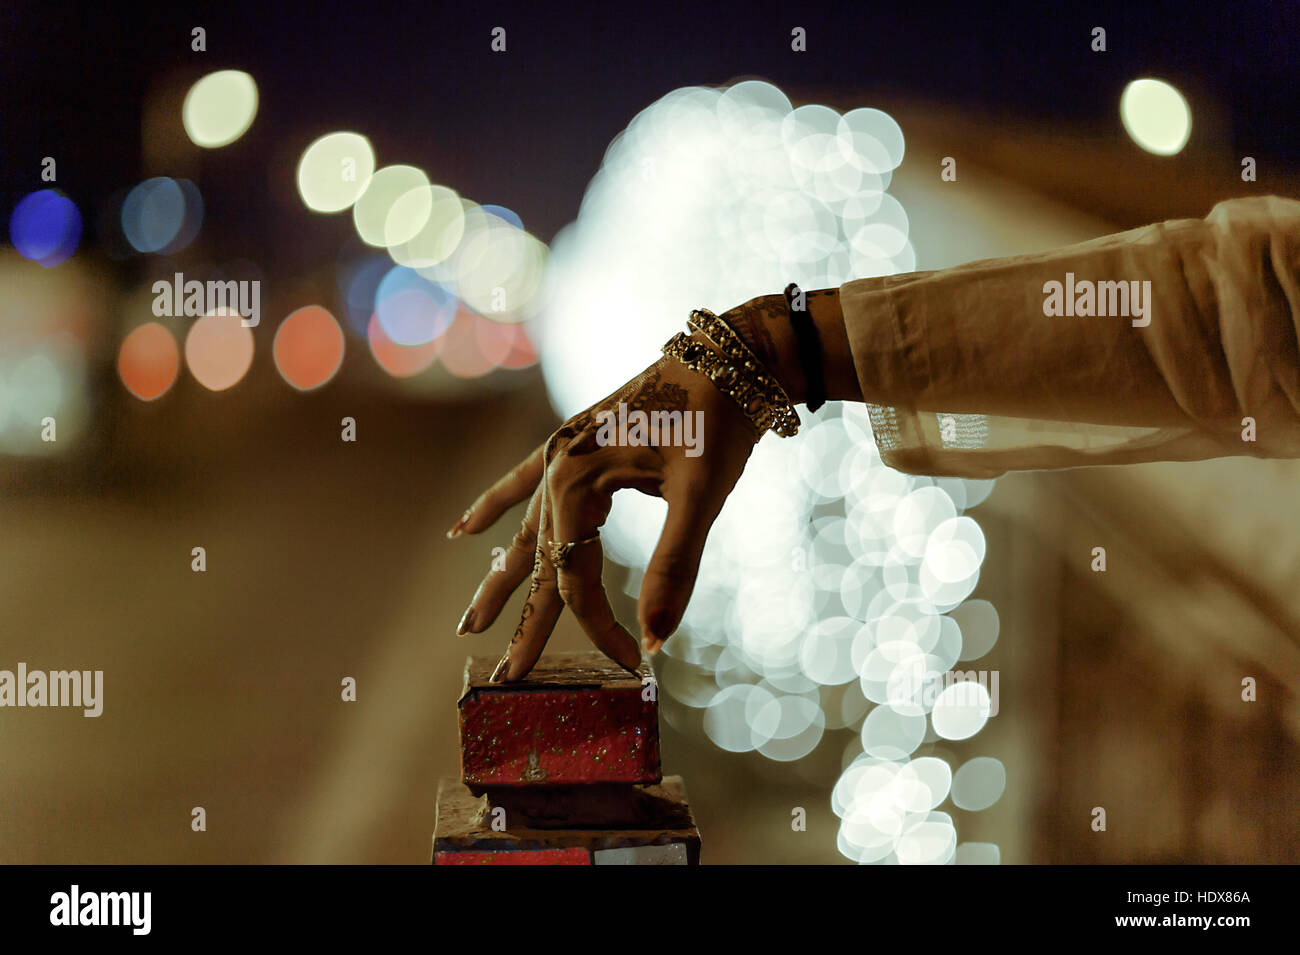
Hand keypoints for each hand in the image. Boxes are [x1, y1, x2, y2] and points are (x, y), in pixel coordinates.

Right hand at [448, 347, 759, 681]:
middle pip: (540, 563)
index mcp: (578, 480)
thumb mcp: (700, 495)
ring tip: (470, 624)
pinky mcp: (576, 442)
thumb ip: (674, 567)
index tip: (633, 663)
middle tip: (505, 677)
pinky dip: (496, 504)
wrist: (731, 358)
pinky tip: (463, 528)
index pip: (578, 578)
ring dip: (500, 578)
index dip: (601, 627)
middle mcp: (558, 467)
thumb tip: (655, 638)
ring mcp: (561, 452)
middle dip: (525, 623)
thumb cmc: (719, 422)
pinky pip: (523, 481)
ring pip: (524, 531)